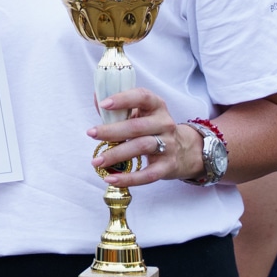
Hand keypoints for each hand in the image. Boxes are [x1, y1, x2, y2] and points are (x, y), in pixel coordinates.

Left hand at [86, 87, 205, 186]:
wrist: (185, 150)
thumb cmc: (152, 128)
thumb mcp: (141, 113)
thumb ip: (119, 108)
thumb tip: (97, 99)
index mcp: (156, 106)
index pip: (142, 97)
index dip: (123, 99)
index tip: (103, 104)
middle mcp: (164, 123)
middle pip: (137, 127)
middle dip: (111, 131)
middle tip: (91, 134)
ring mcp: (168, 145)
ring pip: (141, 147)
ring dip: (116, 154)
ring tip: (97, 161)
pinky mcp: (168, 166)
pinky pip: (148, 174)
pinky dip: (129, 178)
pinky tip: (111, 179)